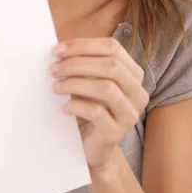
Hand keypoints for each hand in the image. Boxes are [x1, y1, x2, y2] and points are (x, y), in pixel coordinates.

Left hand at [50, 37, 148, 172]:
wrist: (92, 147)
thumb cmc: (88, 108)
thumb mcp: (88, 82)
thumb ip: (82, 64)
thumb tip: (58, 50)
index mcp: (133, 74)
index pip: (112, 48)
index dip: (83, 45)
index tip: (57, 50)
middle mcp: (137, 92)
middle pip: (111, 66)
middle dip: (77, 63)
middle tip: (53, 69)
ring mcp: (130, 113)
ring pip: (106, 88)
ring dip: (75, 83)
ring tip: (56, 87)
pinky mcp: (117, 133)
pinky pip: (97, 112)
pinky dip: (76, 105)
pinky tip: (65, 107)